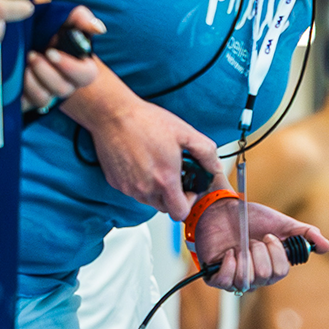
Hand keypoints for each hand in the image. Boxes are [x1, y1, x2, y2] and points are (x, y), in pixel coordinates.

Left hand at [21, 6, 104, 113]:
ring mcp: (49, 93)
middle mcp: (67, 84)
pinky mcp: (29, 99)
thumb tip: (99, 29)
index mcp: (82, 67)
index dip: (69, 67)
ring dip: (32, 82)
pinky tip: (17, 75)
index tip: (51, 52)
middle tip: (32, 54)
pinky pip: (26, 104)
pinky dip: (20, 92)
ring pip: (44, 98)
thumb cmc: (53, 27)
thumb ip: (83, 19)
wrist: (30, 35)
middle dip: (45, 72)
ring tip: (25, 64)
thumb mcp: (68, 18)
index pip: (86, 76)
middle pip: (63, 89)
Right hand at [89, 95, 220, 219]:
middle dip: (174, 195)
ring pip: (148, 200)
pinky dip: (140, 182)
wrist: (113, 115)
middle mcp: (144, 189)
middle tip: (175, 174)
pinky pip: (133, 191)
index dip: (189, 203)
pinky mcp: (115, 183)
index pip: (180, 213)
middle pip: (165, 208)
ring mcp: (128, 187)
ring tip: (159, 164)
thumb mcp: (185, 133)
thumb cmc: (146, 122)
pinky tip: (143, 162)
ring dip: (157, 189)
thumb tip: (215, 167)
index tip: (189, 188)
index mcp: (165, 180)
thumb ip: (206, 152)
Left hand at [192, 198, 328, 292]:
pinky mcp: (216, 278)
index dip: (276, 252)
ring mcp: (236, 279)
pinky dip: (229, 263)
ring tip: (239, 244)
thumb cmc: (252, 218)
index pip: (281, 272)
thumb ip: (305, 234)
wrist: (223, 210)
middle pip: (266, 275)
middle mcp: (256, 277)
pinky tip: (229, 252)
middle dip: (259, 250)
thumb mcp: (282, 223)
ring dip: (244, 254)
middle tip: (252, 239)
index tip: (269, 236)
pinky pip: (226, 280)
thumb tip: (327, 247)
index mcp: (273, 266)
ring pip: (247, 279)